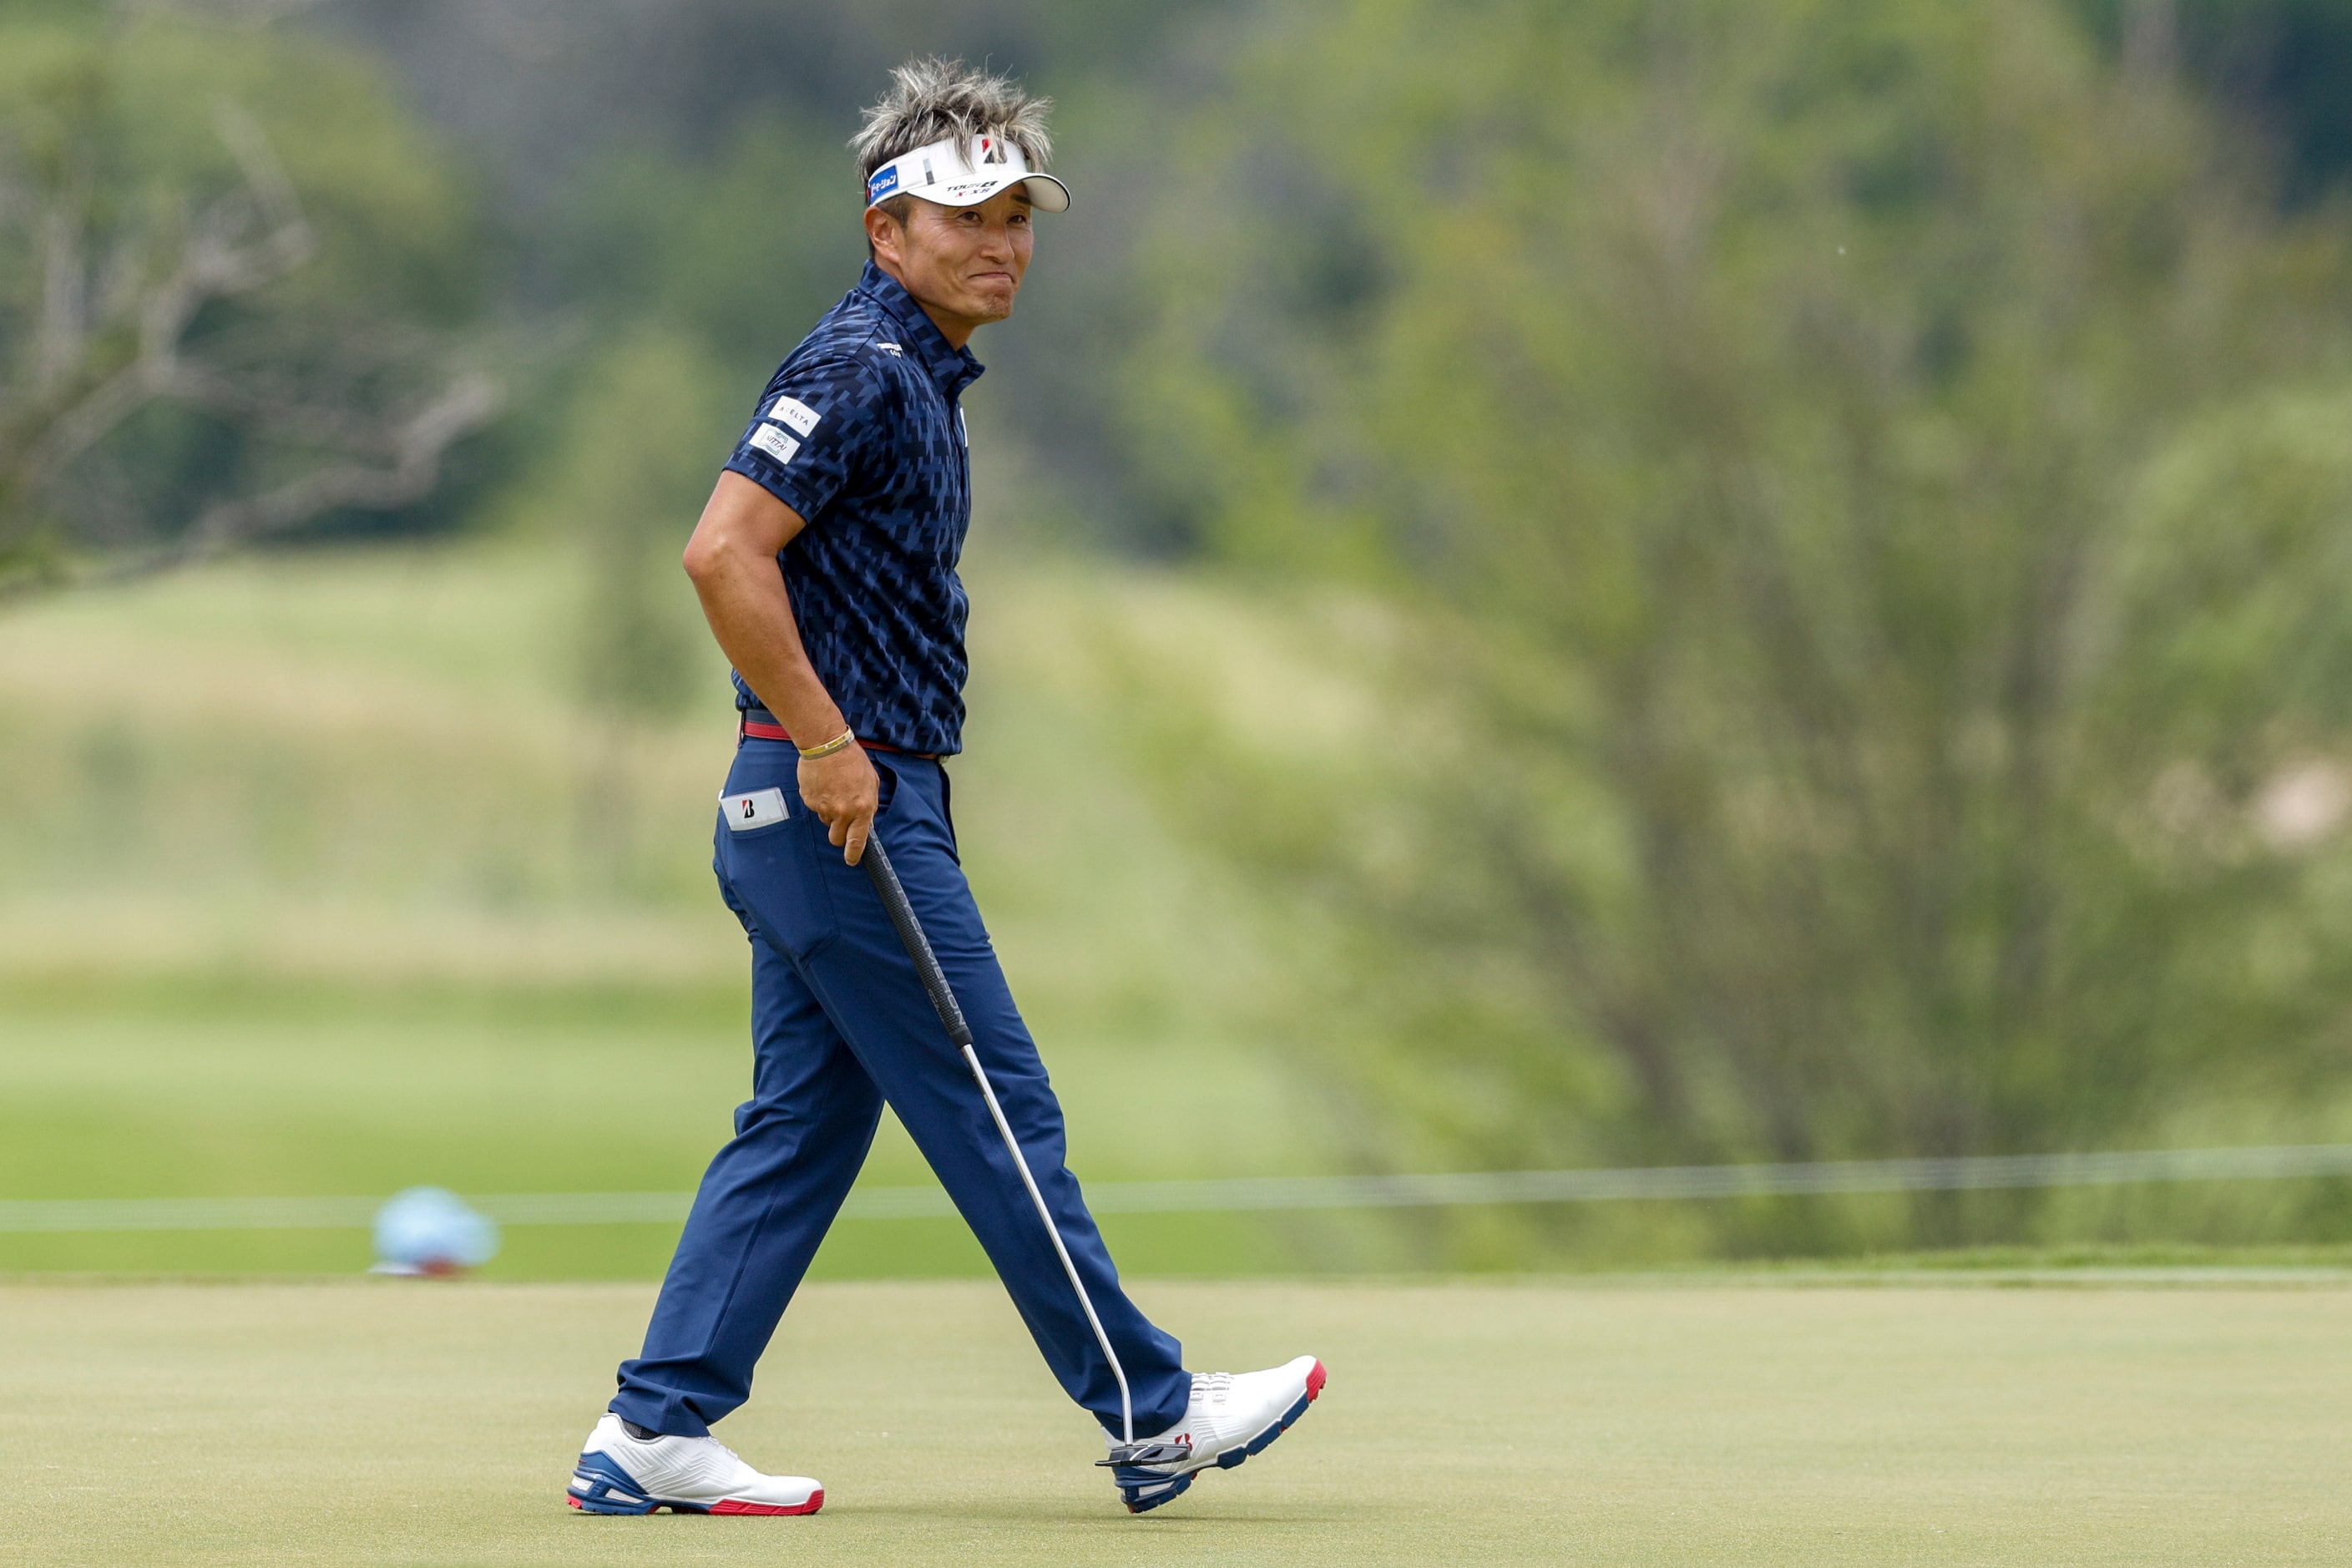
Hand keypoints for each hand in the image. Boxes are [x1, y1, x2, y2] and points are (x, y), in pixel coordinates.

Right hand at [799, 744, 880, 864]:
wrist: (826, 744)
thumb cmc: (852, 760)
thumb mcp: (871, 782)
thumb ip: (869, 804)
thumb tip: (866, 821)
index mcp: (862, 808)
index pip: (857, 841)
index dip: (853, 854)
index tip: (851, 860)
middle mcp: (843, 811)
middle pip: (836, 838)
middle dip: (839, 834)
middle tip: (841, 820)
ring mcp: (824, 808)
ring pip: (826, 822)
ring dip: (830, 814)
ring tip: (834, 791)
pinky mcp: (810, 801)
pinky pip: (815, 809)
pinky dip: (819, 801)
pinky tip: (824, 785)